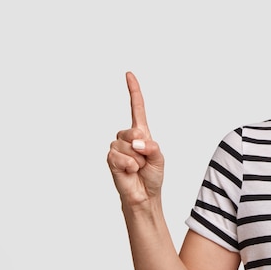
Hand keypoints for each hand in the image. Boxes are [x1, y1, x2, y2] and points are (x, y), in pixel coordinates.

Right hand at [107, 72, 164, 207]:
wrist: (144, 195)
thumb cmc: (152, 175)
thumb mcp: (159, 158)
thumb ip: (152, 147)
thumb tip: (138, 143)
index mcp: (141, 132)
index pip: (136, 107)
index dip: (133, 90)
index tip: (129, 74)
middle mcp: (128, 137)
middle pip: (133, 131)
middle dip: (142, 146)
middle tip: (144, 160)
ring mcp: (117, 147)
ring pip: (127, 146)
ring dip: (136, 160)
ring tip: (137, 168)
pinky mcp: (111, 158)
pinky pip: (119, 157)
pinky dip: (128, 166)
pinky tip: (130, 172)